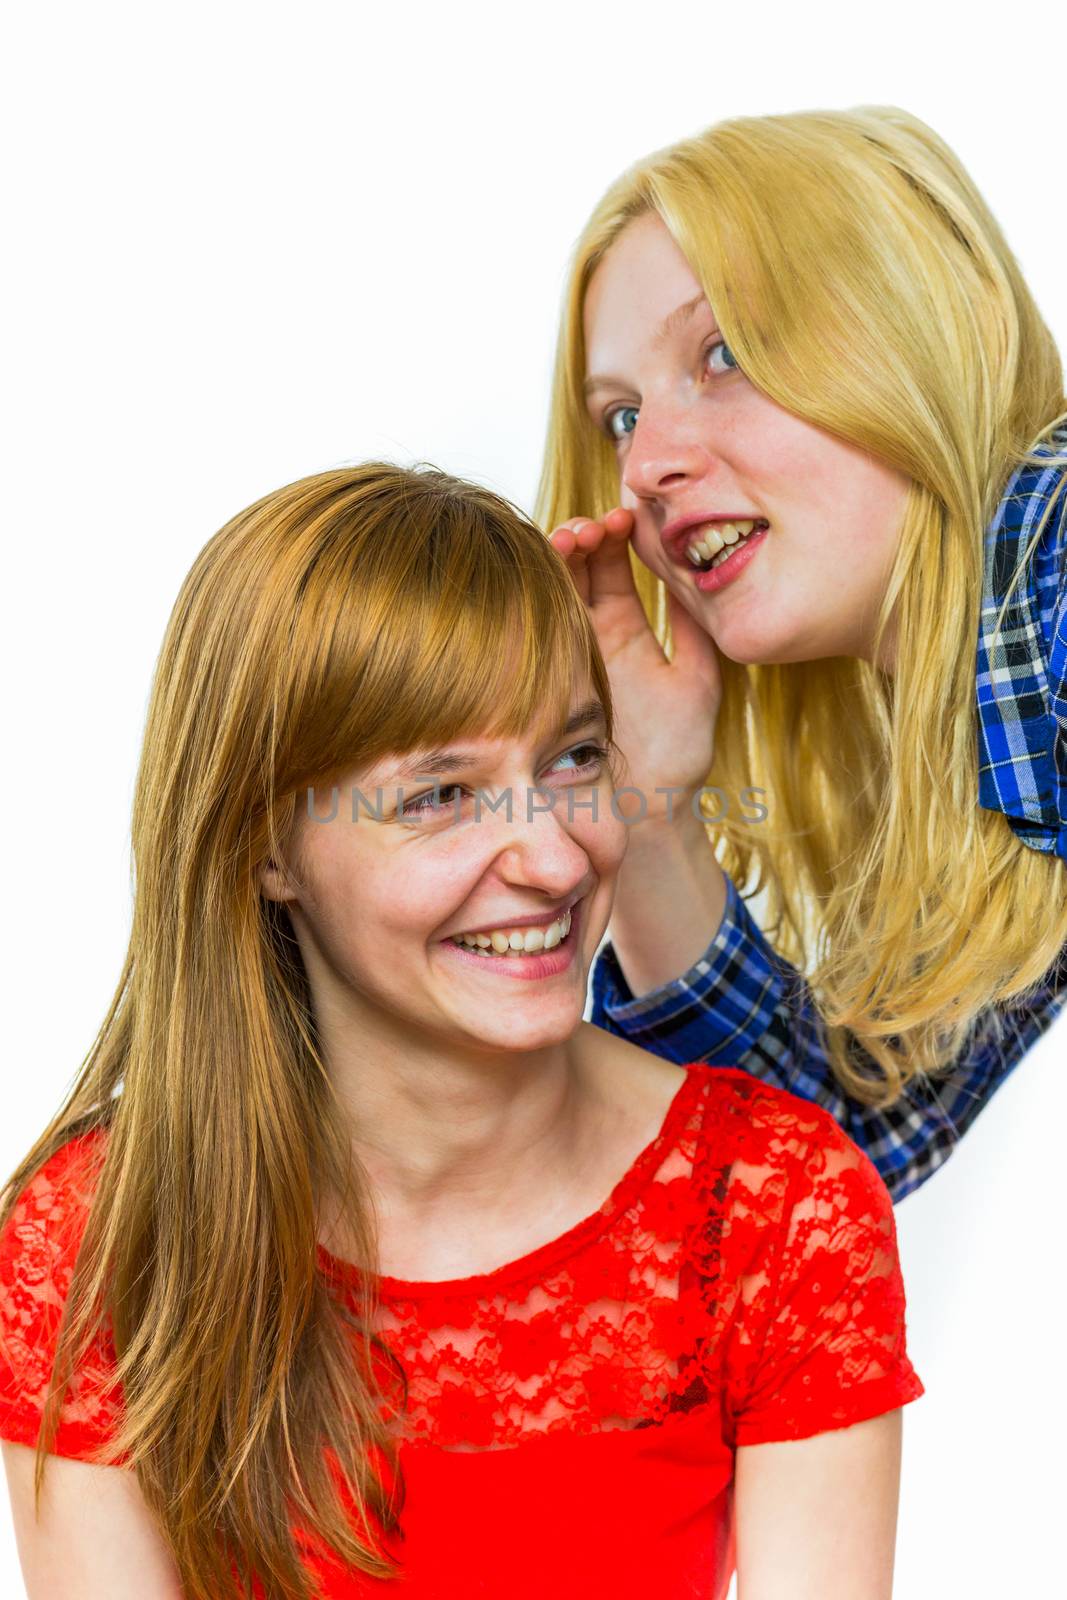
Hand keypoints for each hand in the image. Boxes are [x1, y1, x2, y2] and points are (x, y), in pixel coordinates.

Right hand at [549, 509, 721, 823]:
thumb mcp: (698, 679)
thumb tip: (698, 569)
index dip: (615, 534)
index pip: (610, 566)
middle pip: (572, 567)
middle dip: (579, 536)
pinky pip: (527, 628)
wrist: (645, 811)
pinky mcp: (538, 676)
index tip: (626, 517)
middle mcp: (586, 636)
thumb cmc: (677, 754)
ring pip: (547, 589)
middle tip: (595, 525)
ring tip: (574, 537)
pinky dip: (533, 593)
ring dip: (555, 556)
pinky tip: (547, 570)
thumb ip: (692, 627)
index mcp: (624, 630)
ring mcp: (558, 654)